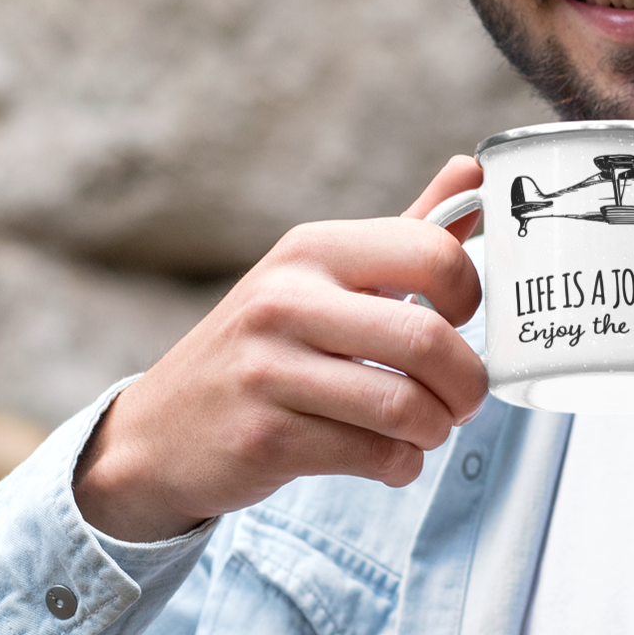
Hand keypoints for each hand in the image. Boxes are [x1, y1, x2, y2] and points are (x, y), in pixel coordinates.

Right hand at [73, 157, 486, 541]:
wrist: (162, 429)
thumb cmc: (267, 345)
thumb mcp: (325, 275)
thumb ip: (405, 232)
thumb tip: (471, 169)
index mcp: (312, 249)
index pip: (431, 253)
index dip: (469, 295)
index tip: (460, 321)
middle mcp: (286, 300)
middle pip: (426, 340)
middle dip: (467, 383)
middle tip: (463, 397)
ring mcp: (269, 370)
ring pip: (405, 407)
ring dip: (436, 429)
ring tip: (425, 428)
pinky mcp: (265, 437)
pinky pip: (374, 457)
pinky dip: (401, 465)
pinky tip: (388, 456)